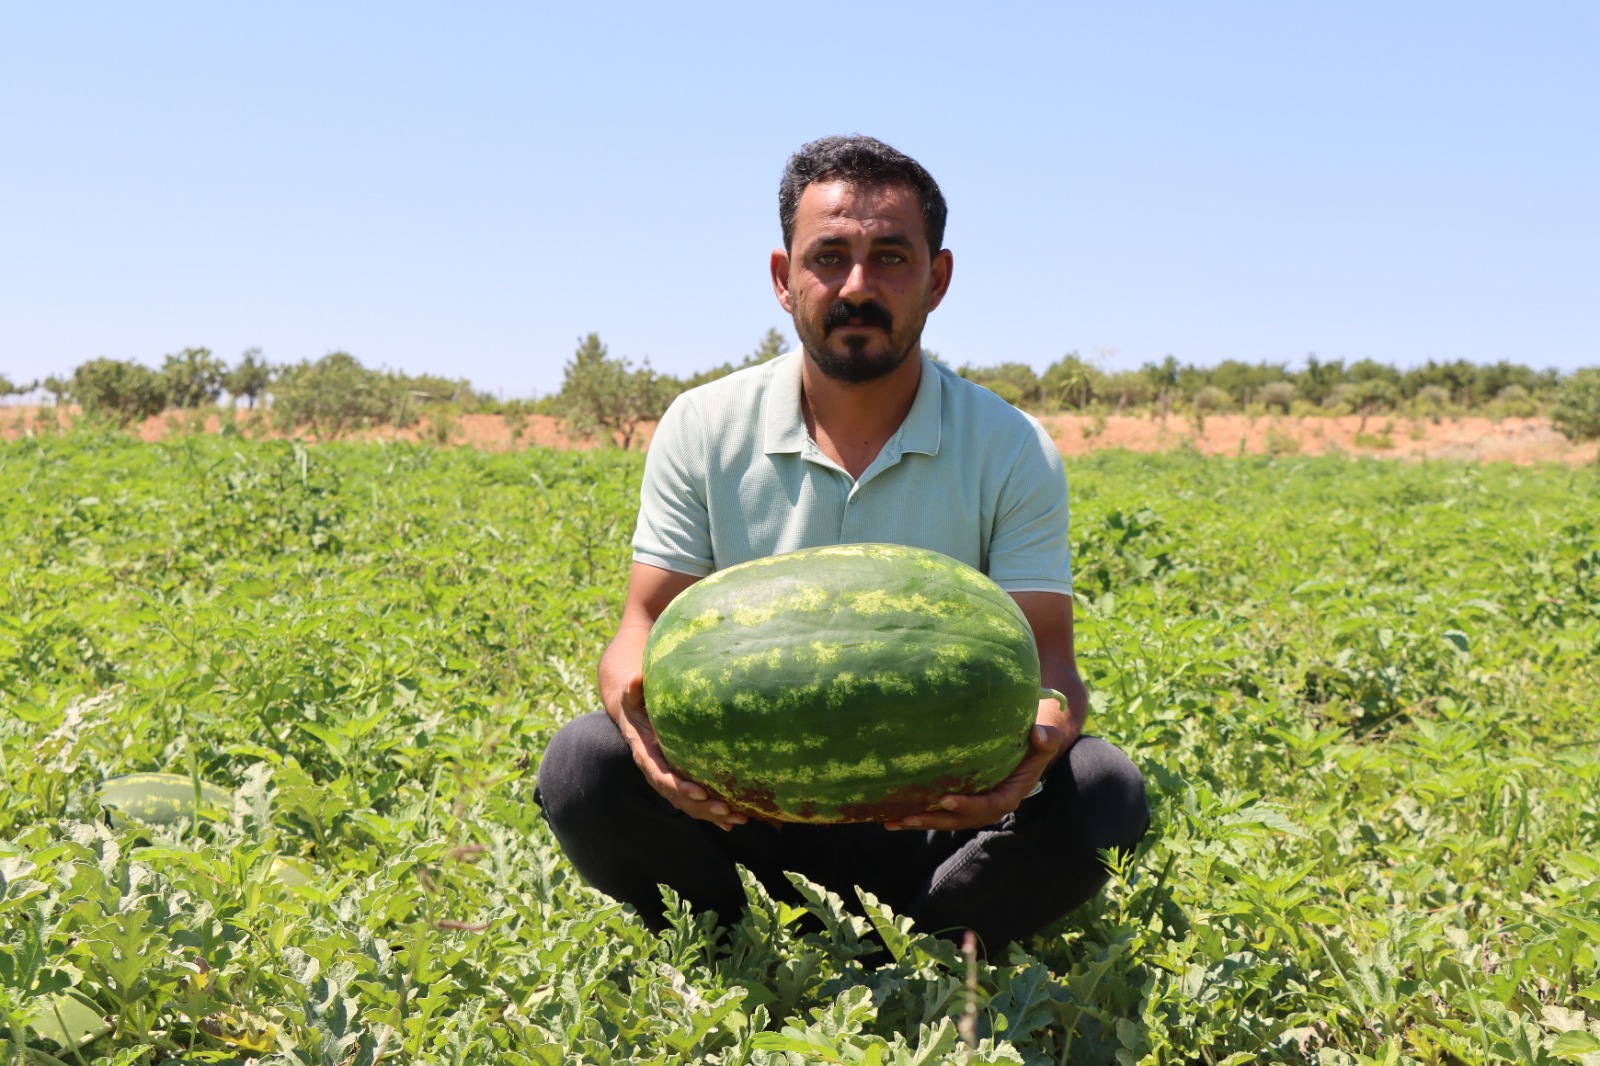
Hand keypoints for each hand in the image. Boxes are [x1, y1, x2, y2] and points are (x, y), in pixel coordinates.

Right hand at [613, 675, 747, 830]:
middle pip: (679, 798)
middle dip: (703, 807)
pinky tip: (735, 821)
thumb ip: (633, 688)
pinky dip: (714, 813)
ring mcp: (668, 780)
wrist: (632, 716)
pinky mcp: (679, 781)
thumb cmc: (635, 702)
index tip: (700, 793)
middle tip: (727, 810)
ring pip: (690, 805)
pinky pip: (696, 802)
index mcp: (645, 756)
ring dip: (713, 815)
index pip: (662, 777)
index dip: (680, 787)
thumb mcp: (631, 694)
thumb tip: (637, 677)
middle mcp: (656, 773)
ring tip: (739, 819)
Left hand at [883, 723, 1067, 831]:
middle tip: (909, 816)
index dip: (968, 805)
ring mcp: (974, 807)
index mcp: (1010, 795)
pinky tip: (892, 817)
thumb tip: (1039, 735)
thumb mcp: (1044, 740)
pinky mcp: (961, 803)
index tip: (945, 800)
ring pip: (946, 820)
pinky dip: (918, 815)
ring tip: (891, 821)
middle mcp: (990, 806)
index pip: (990, 805)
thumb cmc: (1035, 743)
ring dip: (919, 821)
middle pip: (961, 819)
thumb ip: (1044, 740)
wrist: (1029, 751)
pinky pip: (939, 813)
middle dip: (935, 819)